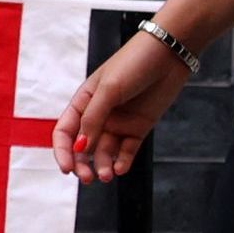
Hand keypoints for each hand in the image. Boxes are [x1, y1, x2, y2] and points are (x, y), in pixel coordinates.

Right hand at [56, 30, 188, 183]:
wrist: (170, 54)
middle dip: (82, 165)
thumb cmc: (134, 63)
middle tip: (87, 178)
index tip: (66, 168)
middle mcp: (98, 115)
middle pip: (83, 148)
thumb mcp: (109, 89)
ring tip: (107, 175)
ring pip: (104, 152)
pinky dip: (122, 161)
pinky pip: (126, 150)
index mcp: (83, 102)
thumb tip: (81, 147)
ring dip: (103, 166)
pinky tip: (120, 168)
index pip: (64, 133)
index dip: (63, 152)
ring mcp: (118, 123)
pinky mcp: (138, 128)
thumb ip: (93, 118)